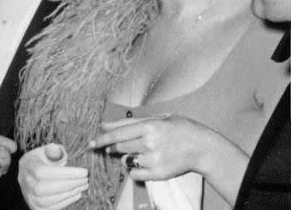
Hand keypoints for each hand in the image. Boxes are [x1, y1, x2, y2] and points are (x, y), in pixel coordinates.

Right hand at [18, 144, 88, 209]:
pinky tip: (77, 194)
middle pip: (42, 188)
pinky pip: (49, 208)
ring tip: (83, 186)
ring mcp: (28, 196)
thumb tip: (64, 154)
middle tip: (85, 179)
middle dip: (68, 184)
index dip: (64, 173)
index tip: (84, 171)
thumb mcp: (49, 149)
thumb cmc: (44, 158)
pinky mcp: (35, 206)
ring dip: (68, 194)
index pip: (42, 171)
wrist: (33, 170)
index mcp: (27, 164)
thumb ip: (56, 151)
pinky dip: (65, 202)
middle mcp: (24, 181)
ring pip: (46, 201)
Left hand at [88, 115, 217, 180]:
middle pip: (119, 147)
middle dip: (113, 147)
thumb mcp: (157, 118)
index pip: (118, 133)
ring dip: (126, 157)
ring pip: (125, 160)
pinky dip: (135, 169)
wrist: (202, 148)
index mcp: (149, 126)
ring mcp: (153, 159)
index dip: (101, 139)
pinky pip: (134, 173)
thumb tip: (104, 125)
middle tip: (117, 145)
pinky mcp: (157, 174)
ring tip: (142, 151)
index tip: (90, 143)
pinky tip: (145, 162)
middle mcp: (149, 143)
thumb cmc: (179, 129)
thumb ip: (128, 122)